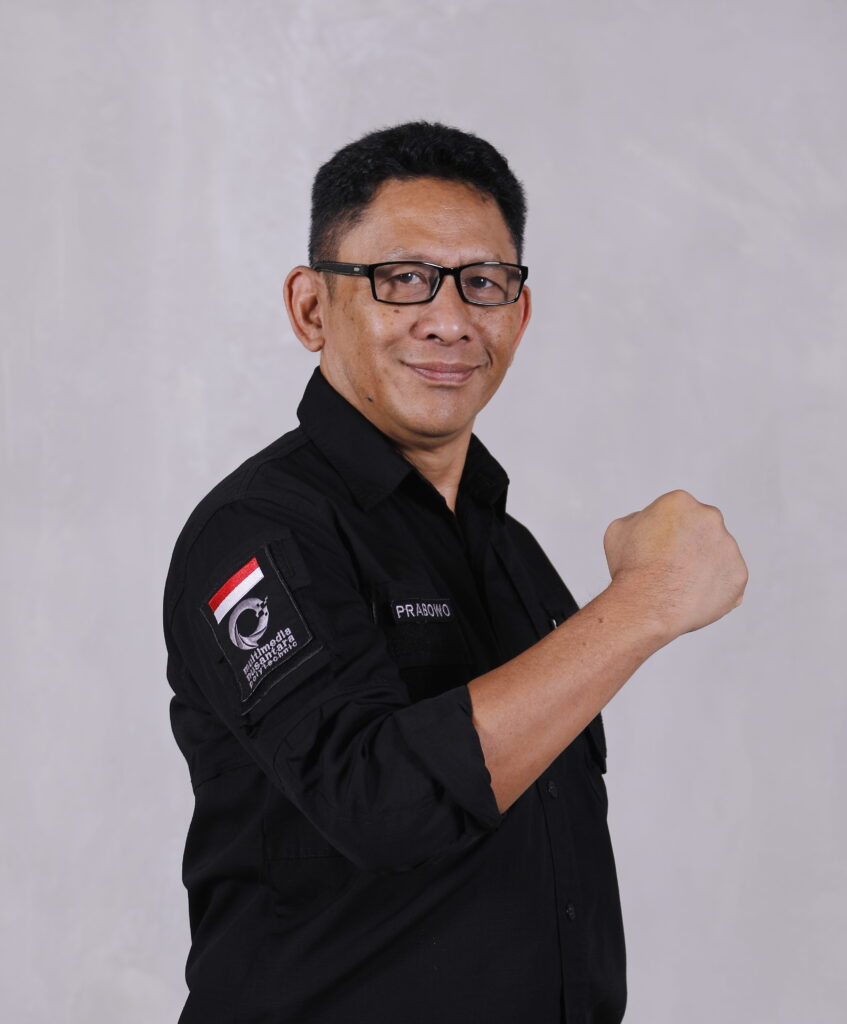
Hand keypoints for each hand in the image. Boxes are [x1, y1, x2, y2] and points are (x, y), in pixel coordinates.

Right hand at [603, 489, 747, 640]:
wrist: (647, 605)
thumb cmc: (631, 568)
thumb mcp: (620, 530)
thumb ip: (640, 519)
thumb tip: (649, 522)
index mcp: (681, 501)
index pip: (677, 512)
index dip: (664, 531)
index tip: (656, 547)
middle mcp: (710, 518)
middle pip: (702, 529)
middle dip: (689, 544)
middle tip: (670, 566)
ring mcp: (729, 547)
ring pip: (716, 554)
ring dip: (703, 566)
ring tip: (680, 585)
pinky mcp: (739, 575)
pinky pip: (728, 580)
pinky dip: (714, 588)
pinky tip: (693, 596)